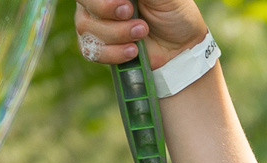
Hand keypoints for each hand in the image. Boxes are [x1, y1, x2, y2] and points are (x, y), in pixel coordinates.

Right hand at [68, 0, 205, 68]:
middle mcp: (99, 3)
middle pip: (85, 6)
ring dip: (117, 34)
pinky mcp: (100, 48)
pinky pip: (92, 51)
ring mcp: (96, 25)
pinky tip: (133, 51)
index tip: (127, 5)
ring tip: (142, 33)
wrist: (181, 46)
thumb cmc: (173, 13)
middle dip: (108, 12)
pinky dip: (114, 53)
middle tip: (134, 17)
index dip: (103, 1)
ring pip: (87, 29)